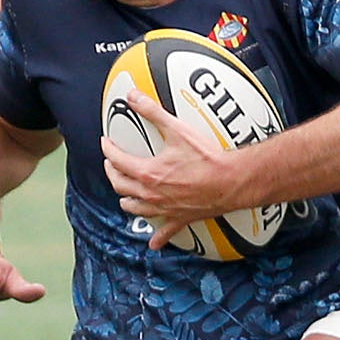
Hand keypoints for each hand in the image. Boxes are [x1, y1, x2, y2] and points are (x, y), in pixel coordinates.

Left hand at [101, 86, 261, 249]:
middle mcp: (151, 194)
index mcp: (148, 173)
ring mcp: (165, 209)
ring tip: (126, 193)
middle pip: (121, 186)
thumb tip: (133, 96)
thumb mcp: (178, 130)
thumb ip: (153, 112)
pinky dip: (157, 238)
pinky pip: (165, 232)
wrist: (233, 181)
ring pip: (134, 209)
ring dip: (126, 200)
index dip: (108, 150)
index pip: (117, 160)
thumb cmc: (208, 158)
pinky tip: (152, 244)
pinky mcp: (180, 219)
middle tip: (112, 164)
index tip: (106, 143)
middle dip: (112, 173)